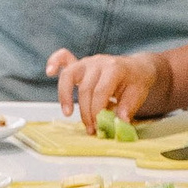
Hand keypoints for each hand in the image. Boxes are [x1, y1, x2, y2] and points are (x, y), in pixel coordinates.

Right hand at [47, 48, 163, 126]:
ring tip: (67, 113)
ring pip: (69, 75)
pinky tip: (50, 71)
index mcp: (114, 68)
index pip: (100, 92)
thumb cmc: (136, 82)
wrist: (137, 68)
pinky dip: (55, 62)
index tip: (98, 127)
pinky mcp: (80, 63)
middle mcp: (98, 62)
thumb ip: (127, 108)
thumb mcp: (138, 95)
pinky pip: (64, 58)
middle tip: (90, 129)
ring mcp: (87, 61)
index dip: (97, 111)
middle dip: (86, 112)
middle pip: (85, 89)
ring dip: (65, 95)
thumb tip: (119, 122)